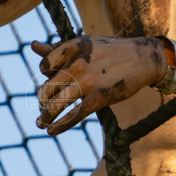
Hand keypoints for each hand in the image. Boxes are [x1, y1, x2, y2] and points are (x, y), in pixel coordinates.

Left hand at [31, 36, 166, 134]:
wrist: (142, 58)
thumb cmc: (110, 51)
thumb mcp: (83, 44)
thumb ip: (57, 49)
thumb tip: (32, 45)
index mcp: (72, 47)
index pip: (45, 66)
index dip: (45, 75)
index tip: (51, 81)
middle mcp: (77, 64)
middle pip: (47, 87)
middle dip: (43, 100)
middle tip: (43, 106)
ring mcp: (88, 82)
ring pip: (56, 104)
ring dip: (45, 116)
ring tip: (41, 123)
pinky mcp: (99, 98)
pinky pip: (74, 115)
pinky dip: (60, 126)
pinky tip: (51, 132)